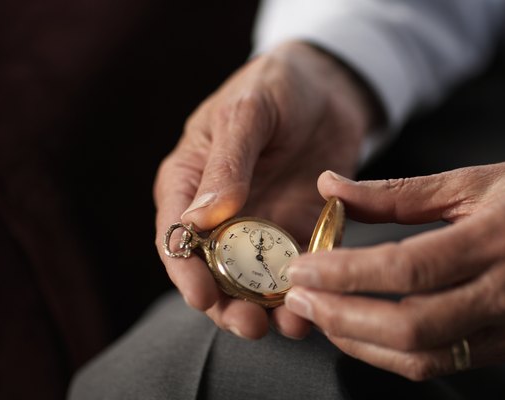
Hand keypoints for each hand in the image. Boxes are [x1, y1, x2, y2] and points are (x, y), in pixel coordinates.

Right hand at [154, 42, 376, 339]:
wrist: (329, 84)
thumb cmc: (275, 86)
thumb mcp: (247, 114)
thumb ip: (227, 164)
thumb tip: (201, 219)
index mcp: (189, 183)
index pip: (176, 236)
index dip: (185, 272)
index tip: (202, 297)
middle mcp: (221, 214)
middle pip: (215, 273)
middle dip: (228, 304)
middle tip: (249, 325)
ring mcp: (262, 226)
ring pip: (257, 282)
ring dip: (269, 308)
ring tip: (289, 325)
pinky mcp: (300, 230)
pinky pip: (300, 268)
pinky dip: (306, 288)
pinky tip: (318, 302)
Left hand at [283, 158, 504, 379]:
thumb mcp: (474, 179)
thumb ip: (397, 191)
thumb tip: (330, 189)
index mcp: (500, 239)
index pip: (409, 268)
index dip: (347, 273)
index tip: (303, 267)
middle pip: (411, 327)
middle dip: (342, 318)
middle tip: (298, 298)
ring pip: (423, 357)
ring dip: (360, 343)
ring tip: (321, 316)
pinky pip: (442, 363)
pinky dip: (392, 354)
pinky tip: (362, 331)